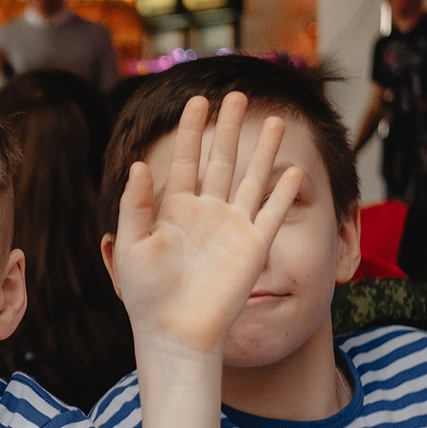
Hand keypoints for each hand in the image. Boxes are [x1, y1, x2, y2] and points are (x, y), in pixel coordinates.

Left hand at [110, 92, 304, 356]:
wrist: (174, 332)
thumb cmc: (147, 294)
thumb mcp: (131, 246)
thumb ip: (135, 205)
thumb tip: (137, 165)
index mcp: (174, 209)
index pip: (185, 159)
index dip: (191, 130)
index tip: (198, 100)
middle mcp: (206, 213)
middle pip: (221, 160)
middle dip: (229, 128)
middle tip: (238, 95)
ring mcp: (232, 229)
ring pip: (251, 179)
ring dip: (263, 151)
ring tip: (274, 120)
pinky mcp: (252, 248)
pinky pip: (272, 214)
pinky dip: (283, 194)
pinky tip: (295, 172)